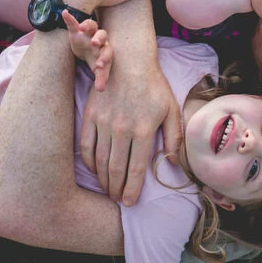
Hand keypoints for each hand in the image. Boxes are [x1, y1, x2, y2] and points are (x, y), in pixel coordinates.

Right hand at [62, 10, 112, 91]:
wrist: (87, 46)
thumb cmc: (94, 57)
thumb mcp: (97, 67)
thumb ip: (100, 78)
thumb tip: (101, 90)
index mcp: (105, 48)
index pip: (107, 52)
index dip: (104, 58)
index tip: (99, 66)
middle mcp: (99, 38)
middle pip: (102, 35)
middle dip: (99, 39)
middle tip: (95, 44)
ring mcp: (88, 33)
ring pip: (91, 25)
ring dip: (87, 25)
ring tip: (82, 27)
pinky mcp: (76, 30)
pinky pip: (73, 22)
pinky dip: (69, 18)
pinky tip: (64, 12)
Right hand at [79, 60, 181, 205]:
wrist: (129, 60)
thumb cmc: (154, 86)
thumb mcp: (171, 110)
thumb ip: (174, 138)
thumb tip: (175, 163)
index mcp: (144, 130)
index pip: (137, 168)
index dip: (132, 189)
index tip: (130, 202)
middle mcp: (122, 129)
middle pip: (116, 169)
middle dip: (116, 189)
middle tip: (117, 200)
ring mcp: (104, 122)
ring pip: (100, 160)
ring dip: (103, 179)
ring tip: (107, 190)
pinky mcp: (91, 115)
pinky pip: (86, 144)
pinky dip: (88, 161)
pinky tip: (94, 170)